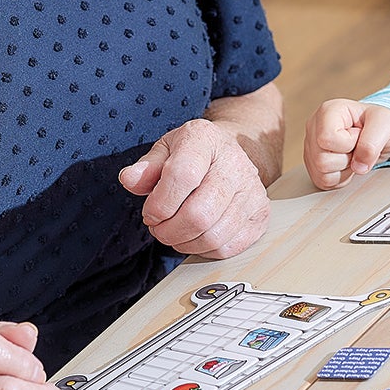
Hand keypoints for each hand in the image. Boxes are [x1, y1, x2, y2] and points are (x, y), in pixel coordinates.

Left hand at [119, 119, 269, 257]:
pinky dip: (204, 250)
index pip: (182, 177)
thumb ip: (145, 167)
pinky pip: (227, 247)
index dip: (160, 203)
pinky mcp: (260, 215)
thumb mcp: (165, 150)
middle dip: (169, 230)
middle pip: (198, 214)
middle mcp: (235, 163)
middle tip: (158, 227)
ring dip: (184, 242)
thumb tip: (130, 179)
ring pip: (212, 236)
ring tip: (174, 231)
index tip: (150, 212)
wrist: (228, 153)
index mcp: (205, 140)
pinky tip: (195, 237)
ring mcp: (252, 191)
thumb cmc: (193, 153)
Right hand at [304, 100, 389, 189]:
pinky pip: (323, 182)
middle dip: (347, 159)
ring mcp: (311, 147)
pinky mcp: (314, 165)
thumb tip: (358, 167)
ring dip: (344, 169)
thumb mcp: (385, 124)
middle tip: (357, 146)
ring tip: (353, 154)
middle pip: (321, 159)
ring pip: (321, 174)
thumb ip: (372, 143)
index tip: (359, 135)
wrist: (380, 134)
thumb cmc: (380, 122)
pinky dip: (341, 178)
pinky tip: (348, 163)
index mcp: (328, 111)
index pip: (326, 138)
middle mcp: (314, 127)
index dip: (348, 143)